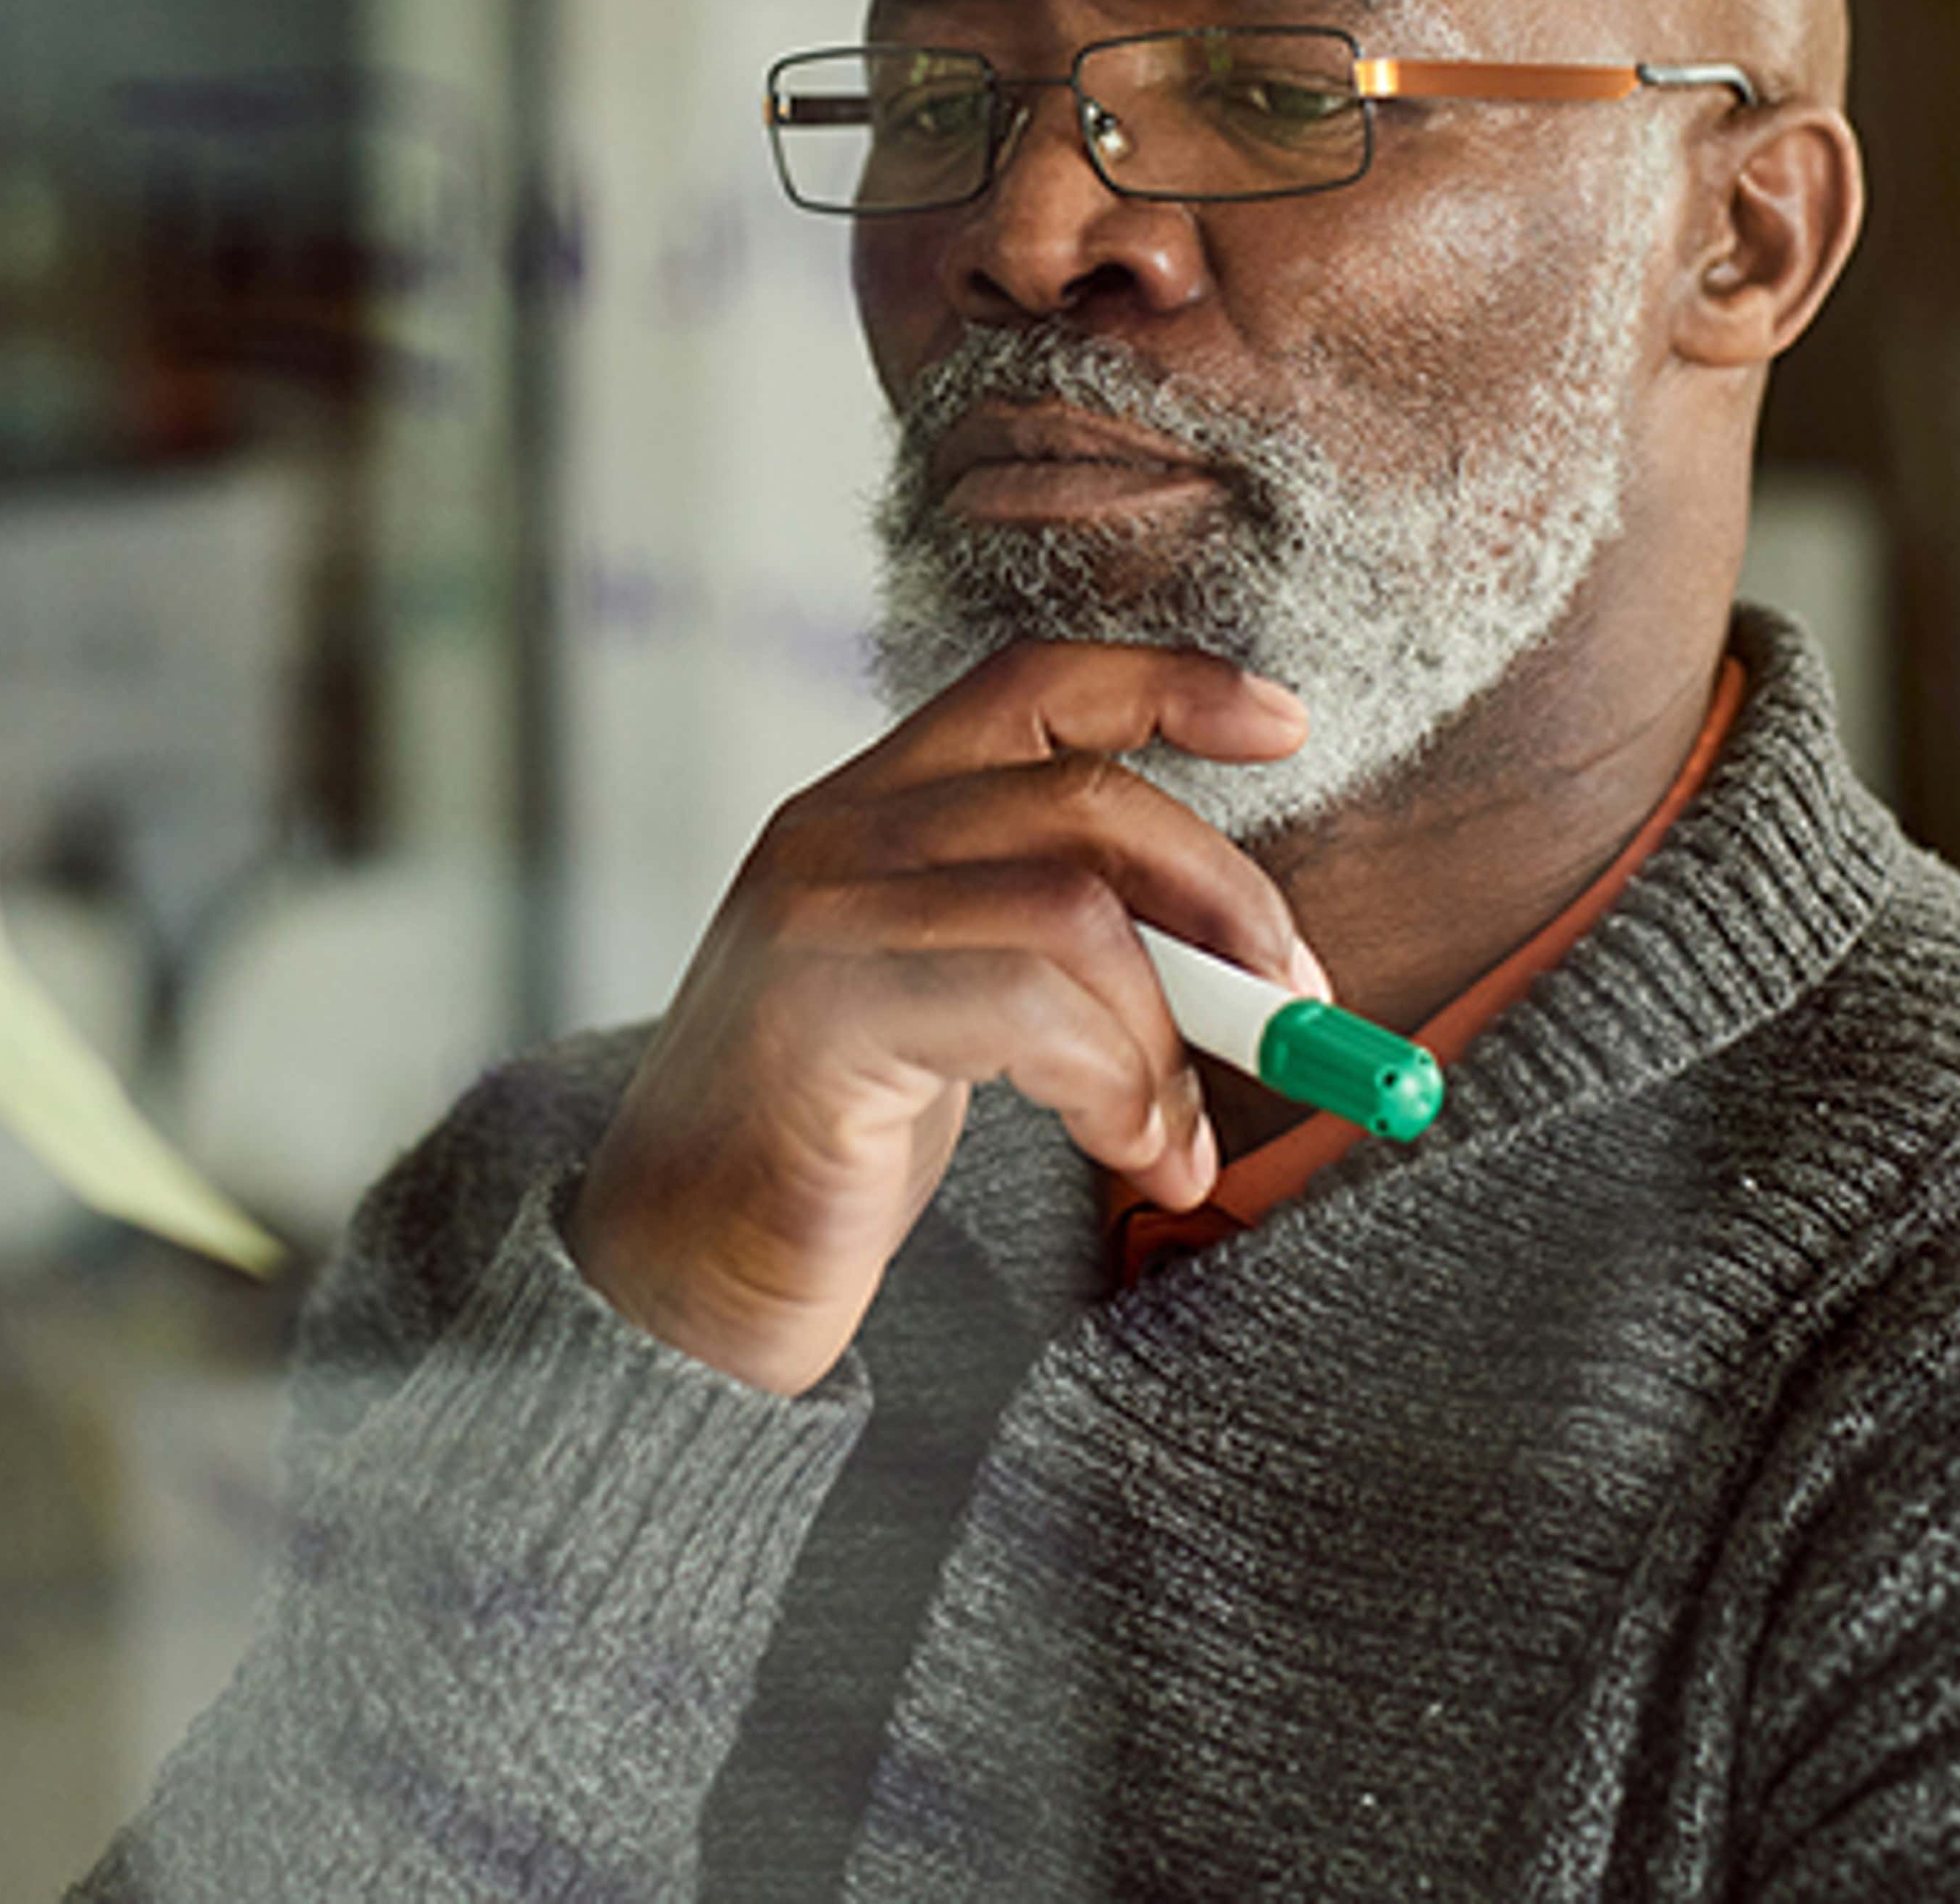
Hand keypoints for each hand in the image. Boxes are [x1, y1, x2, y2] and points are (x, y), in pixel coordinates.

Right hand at [565, 640, 1318, 1395]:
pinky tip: (1128, 1151)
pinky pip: (1031, 1005)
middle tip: (1287, 1012)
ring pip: (1074, 908)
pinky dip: (1120, 1085)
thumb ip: (1055, 953)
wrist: (672, 1276)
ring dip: (1169, 1035)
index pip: (1030, 684)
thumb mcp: (945, 1009)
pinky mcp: (826, 1016)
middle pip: (1086, 796)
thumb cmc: (820, 1148)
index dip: (1167, 683)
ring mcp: (821, 917)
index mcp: (865, 810)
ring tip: (1173, 1138)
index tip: (1284, 724)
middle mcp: (835, 833)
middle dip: (1226, 902)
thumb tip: (1248, 968)